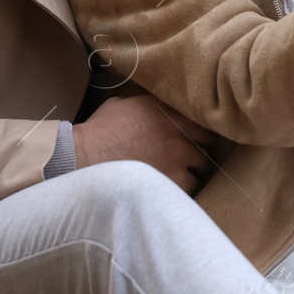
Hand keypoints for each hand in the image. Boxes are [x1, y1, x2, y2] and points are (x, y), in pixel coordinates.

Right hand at [71, 94, 215, 192]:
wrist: (87, 154)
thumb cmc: (100, 130)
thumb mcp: (123, 104)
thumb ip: (144, 105)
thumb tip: (150, 107)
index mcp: (168, 110)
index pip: (201, 119)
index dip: (197, 131)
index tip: (192, 138)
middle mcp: (179, 130)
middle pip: (207, 143)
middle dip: (197, 151)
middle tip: (185, 159)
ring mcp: (179, 154)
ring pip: (202, 167)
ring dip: (191, 171)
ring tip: (177, 177)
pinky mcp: (174, 178)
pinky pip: (190, 187)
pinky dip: (182, 189)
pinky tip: (170, 189)